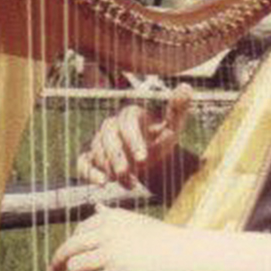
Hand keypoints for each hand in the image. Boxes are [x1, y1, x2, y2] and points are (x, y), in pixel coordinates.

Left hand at [50, 205, 194, 270]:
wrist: (185, 254)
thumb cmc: (164, 240)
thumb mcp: (135, 221)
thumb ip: (113, 217)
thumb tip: (97, 206)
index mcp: (109, 218)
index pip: (78, 232)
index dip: (71, 247)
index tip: (67, 257)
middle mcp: (106, 233)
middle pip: (68, 249)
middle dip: (57, 262)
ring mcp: (110, 254)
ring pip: (74, 268)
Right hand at [77, 84, 191, 186]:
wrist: (147, 153)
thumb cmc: (159, 137)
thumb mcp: (172, 125)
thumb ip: (178, 109)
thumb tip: (186, 87)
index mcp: (130, 114)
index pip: (128, 123)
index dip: (133, 140)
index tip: (143, 157)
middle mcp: (111, 125)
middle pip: (109, 138)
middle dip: (117, 157)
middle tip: (126, 173)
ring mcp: (99, 141)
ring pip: (98, 152)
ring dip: (110, 169)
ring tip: (129, 183)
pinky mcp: (90, 156)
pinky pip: (83, 162)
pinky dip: (89, 173)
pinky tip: (101, 183)